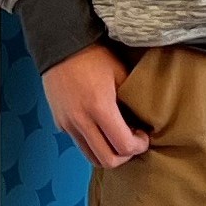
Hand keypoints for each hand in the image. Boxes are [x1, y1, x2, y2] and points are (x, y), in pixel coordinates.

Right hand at [41, 44, 150, 169]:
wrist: (61, 45)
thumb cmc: (93, 56)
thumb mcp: (120, 73)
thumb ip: (132, 100)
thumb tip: (145, 120)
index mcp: (99, 107)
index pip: (123, 145)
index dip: (139, 146)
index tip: (144, 137)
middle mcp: (80, 120)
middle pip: (107, 160)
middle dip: (125, 156)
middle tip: (132, 142)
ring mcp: (67, 124)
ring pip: (91, 157)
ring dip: (108, 153)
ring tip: (117, 137)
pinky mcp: (60, 123)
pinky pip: (80, 144)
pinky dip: (94, 144)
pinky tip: (102, 128)